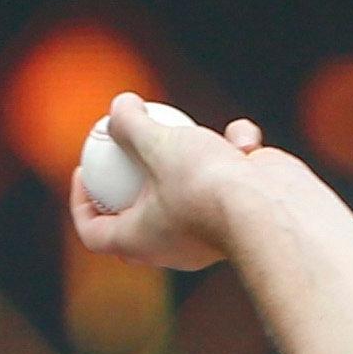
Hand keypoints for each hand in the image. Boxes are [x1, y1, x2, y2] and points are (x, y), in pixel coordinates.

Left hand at [69, 96, 277, 273]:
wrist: (271, 209)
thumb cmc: (206, 184)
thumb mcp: (159, 144)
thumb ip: (133, 125)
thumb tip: (118, 107)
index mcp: (139, 242)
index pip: (95, 233)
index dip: (81, 204)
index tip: (84, 170)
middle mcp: (170, 246)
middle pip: (137, 214)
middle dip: (131, 179)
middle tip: (128, 146)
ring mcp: (205, 232)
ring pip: (187, 187)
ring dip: (190, 153)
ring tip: (193, 132)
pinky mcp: (237, 213)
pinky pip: (227, 179)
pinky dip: (233, 154)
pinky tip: (243, 142)